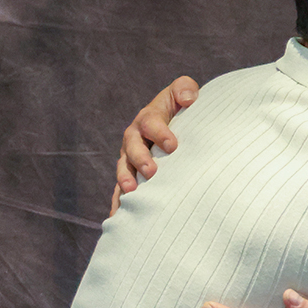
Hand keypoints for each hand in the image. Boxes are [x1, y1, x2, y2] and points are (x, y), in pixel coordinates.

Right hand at [110, 75, 199, 214]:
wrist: (176, 127)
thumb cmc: (182, 110)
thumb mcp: (183, 93)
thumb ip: (185, 89)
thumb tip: (188, 98)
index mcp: (148, 118)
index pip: (151, 123)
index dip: (160, 133)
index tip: (173, 145)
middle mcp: (135, 139)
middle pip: (132, 147)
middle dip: (141, 159)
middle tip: (152, 171)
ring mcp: (130, 159)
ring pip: (124, 169)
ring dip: (126, 181)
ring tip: (133, 193)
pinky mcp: (131, 177)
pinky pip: (121, 191)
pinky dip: (120, 203)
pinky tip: (119, 218)